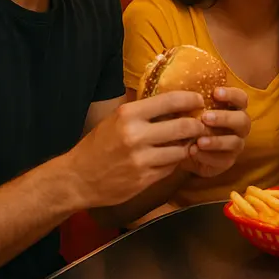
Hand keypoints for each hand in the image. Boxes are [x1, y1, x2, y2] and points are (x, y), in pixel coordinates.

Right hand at [67, 91, 208, 207]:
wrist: (78, 179)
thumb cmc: (98, 145)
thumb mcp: (115, 120)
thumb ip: (142, 111)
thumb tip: (173, 101)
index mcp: (128, 115)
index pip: (170, 100)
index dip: (191, 99)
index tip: (198, 100)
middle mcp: (136, 135)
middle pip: (183, 126)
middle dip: (197, 125)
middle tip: (201, 124)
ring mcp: (141, 159)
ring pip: (181, 149)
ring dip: (188, 145)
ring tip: (188, 141)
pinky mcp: (145, 179)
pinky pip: (171, 167)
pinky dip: (175, 161)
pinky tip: (171, 157)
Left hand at [179, 87, 250, 177]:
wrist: (182, 151)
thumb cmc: (188, 123)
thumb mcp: (187, 111)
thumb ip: (189, 102)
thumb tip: (179, 91)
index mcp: (233, 109)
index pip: (241, 98)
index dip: (232, 95)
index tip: (215, 92)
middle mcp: (239, 127)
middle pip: (242, 120)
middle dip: (225, 118)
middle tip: (205, 117)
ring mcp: (235, 145)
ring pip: (235, 142)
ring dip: (217, 141)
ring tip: (199, 141)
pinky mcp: (227, 161)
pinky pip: (223, 160)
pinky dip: (208, 156)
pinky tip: (194, 151)